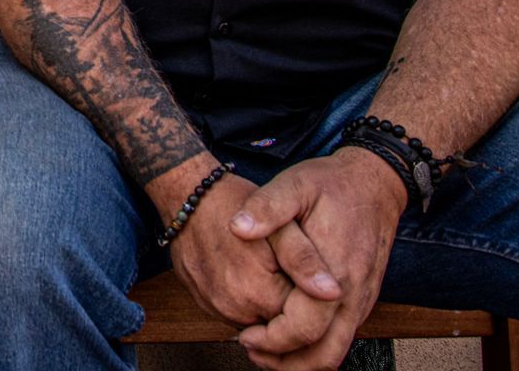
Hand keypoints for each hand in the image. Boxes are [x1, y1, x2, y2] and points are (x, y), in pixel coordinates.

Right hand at [161, 163, 339, 331]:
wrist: (185, 195)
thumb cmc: (233, 203)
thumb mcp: (280, 225)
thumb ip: (306, 261)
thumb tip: (334, 293)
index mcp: (257, 292)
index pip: (304, 320)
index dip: (312, 299)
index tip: (312, 275)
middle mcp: (233, 308)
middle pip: (282, 323)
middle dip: (292, 302)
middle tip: (288, 267)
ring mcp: (215, 308)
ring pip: (261, 321)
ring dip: (270, 303)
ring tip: (268, 267)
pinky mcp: (204, 304)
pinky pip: (239, 313)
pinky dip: (250, 299)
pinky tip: (249, 271)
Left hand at [228, 149, 405, 369]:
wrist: (376, 183)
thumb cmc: (333, 184)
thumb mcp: (295, 184)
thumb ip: (267, 207)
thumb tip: (237, 228)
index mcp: (335, 273)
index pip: (304, 329)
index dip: (271, 341)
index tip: (243, 336)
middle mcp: (353, 295)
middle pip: (324, 355)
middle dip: (286, 363)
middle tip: (251, 351)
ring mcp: (361, 301)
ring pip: (335, 351)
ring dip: (301, 359)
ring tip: (264, 350)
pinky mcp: (362, 299)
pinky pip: (340, 336)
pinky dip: (314, 345)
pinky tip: (287, 332)